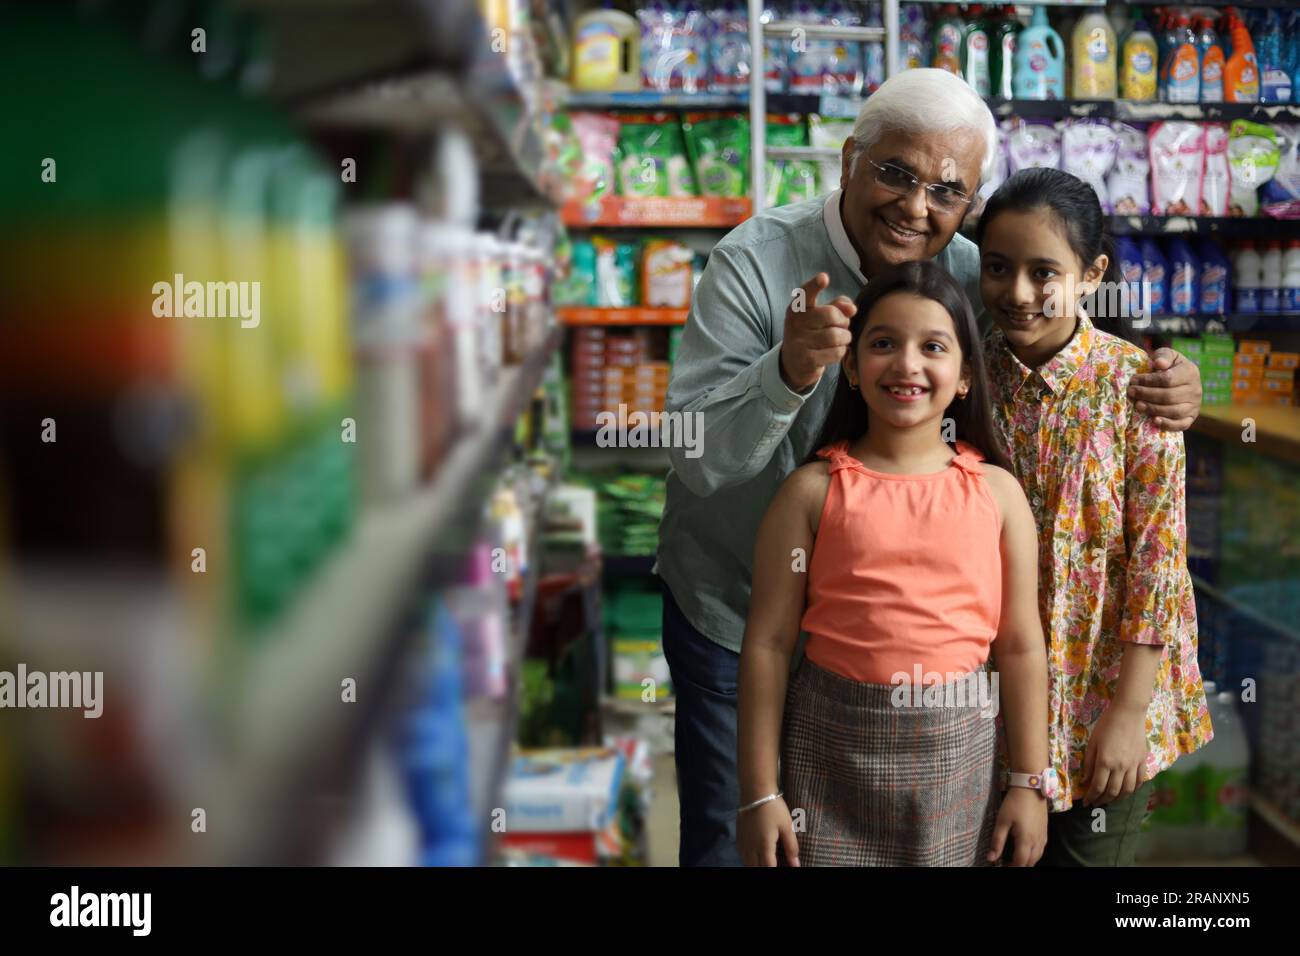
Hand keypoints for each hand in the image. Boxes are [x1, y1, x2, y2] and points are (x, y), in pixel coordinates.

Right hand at [736, 797, 800, 866]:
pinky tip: (753, 857)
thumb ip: (791, 847)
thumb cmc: (774, 808)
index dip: (775, 871)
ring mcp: (743, 842)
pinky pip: (741, 854)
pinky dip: (748, 859)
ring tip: (765, 862)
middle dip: (765, 867)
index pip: (769, 868)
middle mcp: (751, 847)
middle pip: (757, 867)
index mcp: (765, 846)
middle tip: (774, 863)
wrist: (755, 791)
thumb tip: (796, 864)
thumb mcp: (787, 826)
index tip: (783, 868)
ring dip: (756, 865)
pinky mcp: (739, 836)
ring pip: (747, 862)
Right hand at [779, 273, 855, 392]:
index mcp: (797, 309)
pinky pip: (836, 352)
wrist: (793, 362)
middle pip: (830, 314)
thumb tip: (852, 309)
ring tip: (841, 339)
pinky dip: (841, 351)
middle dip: (843, 320)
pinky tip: (834, 351)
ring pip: (836, 335)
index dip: (815, 285)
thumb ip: (837, 305)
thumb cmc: (812, 333)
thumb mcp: (820, 316)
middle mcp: (795, 324)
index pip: (805, 294)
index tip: (824, 278)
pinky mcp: (807, 360)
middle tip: (841, 326)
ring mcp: (799, 343)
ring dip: (845, 338)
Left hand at [987, 788, 1047, 866]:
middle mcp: (1037, 841)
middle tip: (1007, 863)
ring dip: (1027, 861)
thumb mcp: (1002, 821)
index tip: (1001, 866)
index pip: (1020, 863)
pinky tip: (1027, 851)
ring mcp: (1043, 836)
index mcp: (1026, 840)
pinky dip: (1034, 855)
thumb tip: (991, 858)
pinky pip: (1041, 849)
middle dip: (1019, 866)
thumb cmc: (1014, 803)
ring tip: (1015, 860)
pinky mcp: (1045, 831)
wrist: (1031, 787)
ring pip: (1037, 857)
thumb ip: (997, 841)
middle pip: (1030, 862)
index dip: (1011, 867)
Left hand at [1082, 701, 1149, 805]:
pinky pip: (1139, 781)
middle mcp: (1120, 767)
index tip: (1086, 803)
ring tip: (1110, 800)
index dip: (1091, 797)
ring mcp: (1133, 765)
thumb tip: (1085, 781)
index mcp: (1105, 762)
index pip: (1098, 786)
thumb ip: (1089, 763)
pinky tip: (1127, 791)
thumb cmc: (1106, 725)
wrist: (1128, 713)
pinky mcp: (1143, 761)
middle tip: (1096, 803)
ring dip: (1118, 798)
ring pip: (1127, 790)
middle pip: (1112, 791)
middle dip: (1103, 800)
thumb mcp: (1092, 742)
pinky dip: (1133, 790)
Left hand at [1128, 348, 1200, 430]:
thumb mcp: (1167, 355)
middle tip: (1131, 393)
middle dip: (1147, 394)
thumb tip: (1158, 364)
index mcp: (1190, 372)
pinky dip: (1167, 424)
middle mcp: (1195, 389)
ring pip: (1174, 410)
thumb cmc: (1169, 365)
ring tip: (1137, 405)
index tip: (1133, 380)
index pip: (1168, 379)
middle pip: (1169, 396)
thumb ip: (1163, 356)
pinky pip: (1181, 424)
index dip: (1148, 381)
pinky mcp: (1191, 417)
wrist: (1180, 379)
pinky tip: (1154, 421)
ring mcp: (1194, 405)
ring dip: (1153, 409)